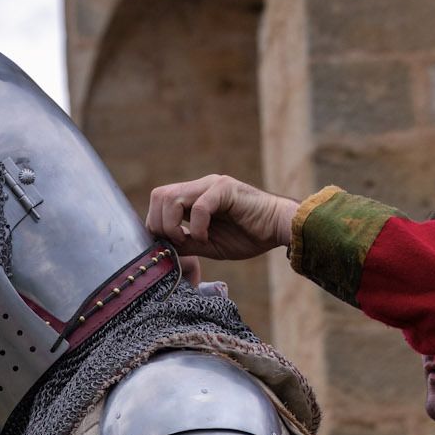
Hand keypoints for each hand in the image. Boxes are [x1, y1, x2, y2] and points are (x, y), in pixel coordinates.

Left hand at [146, 175, 297, 262]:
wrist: (278, 229)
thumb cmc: (248, 236)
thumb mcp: (207, 245)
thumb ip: (185, 243)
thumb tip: (161, 249)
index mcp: (194, 197)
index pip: (159, 201)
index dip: (156, 224)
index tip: (168, 245)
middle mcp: (200, 187)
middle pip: (159, 196)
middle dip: (160, 224)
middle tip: (177, 243)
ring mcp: (212, 185)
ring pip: (172, 197)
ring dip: (174, 225)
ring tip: (191, 240)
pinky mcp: (226, 189)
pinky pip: (199, 206)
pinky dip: (197, 227)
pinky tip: (207, 239)